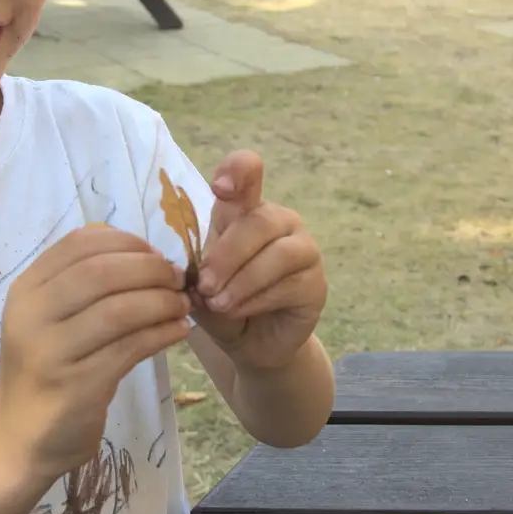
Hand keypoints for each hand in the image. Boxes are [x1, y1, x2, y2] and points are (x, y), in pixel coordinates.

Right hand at [0, 225, 191, 482]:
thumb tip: (147, 256)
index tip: (155, 253)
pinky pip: (130, 348)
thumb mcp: (49, 318)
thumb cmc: (45, 370)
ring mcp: (52, 352)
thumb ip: (83, 285)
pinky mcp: (77, 385)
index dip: (125, 242)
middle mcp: (32, 315)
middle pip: (101, 272)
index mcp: (26, 289)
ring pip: (119, 310)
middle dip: (150, 269)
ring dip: (161, 301)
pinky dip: (162, 334)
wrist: (19, 438)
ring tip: (182, 305)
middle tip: (178, 279)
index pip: (79, 243)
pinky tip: (179, 331)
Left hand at [192, 151, 326, 372]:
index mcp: (245, 209)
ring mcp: (303, 249)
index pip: (248, 172)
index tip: (220, 187)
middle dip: (227, 254)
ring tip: (219, 303)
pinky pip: (289, 284)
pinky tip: (238, 311)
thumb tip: (196, 273)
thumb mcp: (199, 282)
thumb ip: (197, 270)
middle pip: (259, 221)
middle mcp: (279, 221)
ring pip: (279, 253)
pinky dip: (257, 299)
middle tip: (204, 286)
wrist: (248, 343)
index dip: (238, 170)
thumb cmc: (221, 301)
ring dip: (243, 280)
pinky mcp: (315, 282)